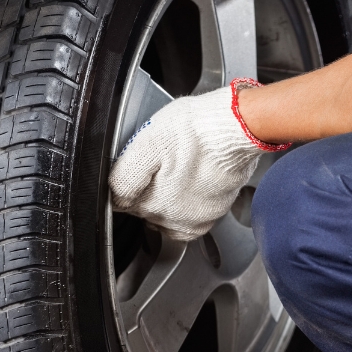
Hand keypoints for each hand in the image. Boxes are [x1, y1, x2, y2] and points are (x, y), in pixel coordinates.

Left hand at [109, 80, 286, 240]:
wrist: (238, 127)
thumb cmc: (198, 128)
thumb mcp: (148, 140)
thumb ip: (124, 174)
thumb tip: (113, 195)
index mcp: (151, 200)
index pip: (121, 201)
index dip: (126, 182)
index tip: (136, 167)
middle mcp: (172, 217)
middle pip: (143, 209)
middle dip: (146, 188)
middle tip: (160, 162)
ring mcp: (193, 218)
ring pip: (164, 216)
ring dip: (164, 199)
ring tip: (175, 172)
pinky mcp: (212, 216)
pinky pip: (187, 224)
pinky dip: (184, 210)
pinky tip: (187, 189)